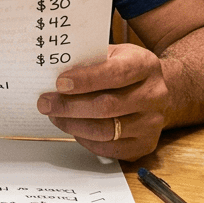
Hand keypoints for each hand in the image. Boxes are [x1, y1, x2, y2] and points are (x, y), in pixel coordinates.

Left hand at [36, 44, 169, 159]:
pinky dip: (85, 140)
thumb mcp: (114, 53)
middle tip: (45, 103)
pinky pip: (109, 148)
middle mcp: (154, 95)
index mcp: (145, 65)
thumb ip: (90, 60)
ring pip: (105, 131)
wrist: (157, 90)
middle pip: (107, 106)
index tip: (60, 83)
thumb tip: (54, 71)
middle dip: (69, 106)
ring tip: (54, 115)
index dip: (86, 80)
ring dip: (73, 124)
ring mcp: (152, 123)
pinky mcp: (145, 145)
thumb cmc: (126, 70)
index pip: (116, 74)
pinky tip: (73, 128)